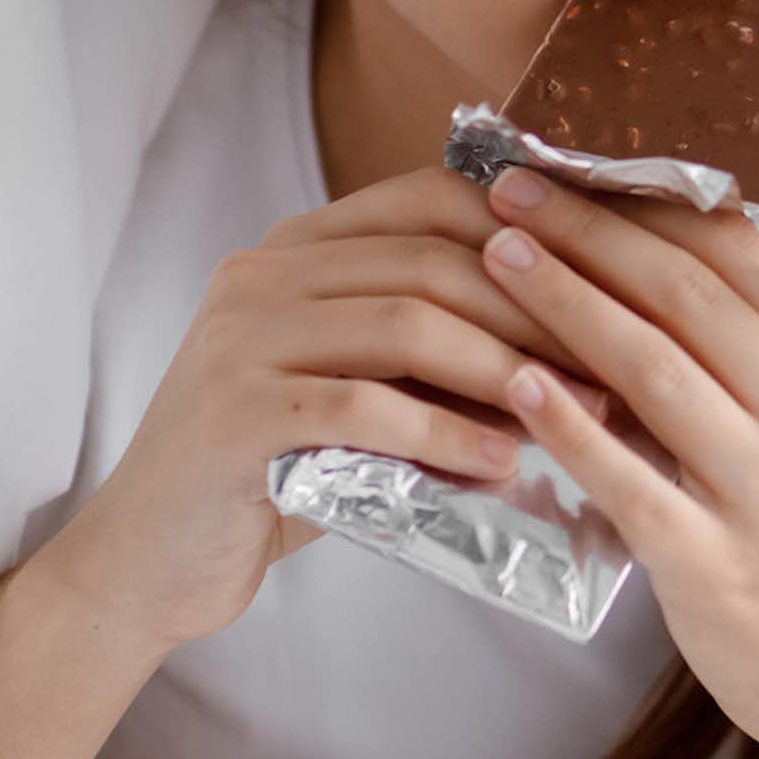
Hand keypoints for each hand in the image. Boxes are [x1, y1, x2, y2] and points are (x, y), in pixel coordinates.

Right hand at [48, 165, 616, 653]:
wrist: (147, 561)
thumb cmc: (276, 473)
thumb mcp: (366, 393)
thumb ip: (440, 354)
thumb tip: (583, 349)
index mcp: (298, 246)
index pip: (432, 198)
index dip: (528, 233)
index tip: (605, 285)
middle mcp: (262, 270)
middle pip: (431, 257)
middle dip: (535, 310)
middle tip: (611, 363)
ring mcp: (238, 335)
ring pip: (404, 322)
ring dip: (504, 368)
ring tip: (573, 413)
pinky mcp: (230, 411)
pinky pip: (362, 406)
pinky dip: (443, 433)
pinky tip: (498, 464)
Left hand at [476, 167, 758, 758]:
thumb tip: (672, 252)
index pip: (739, 257)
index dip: (647, 203)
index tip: (574, 166)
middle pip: (687, 297)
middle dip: (589, 232)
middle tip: (510, 190)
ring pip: (656, 371)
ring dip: (566, 302)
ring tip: (495, 258)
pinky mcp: (718, 567)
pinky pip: (633, 482)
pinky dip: (572, 427)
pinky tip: (516, 385)